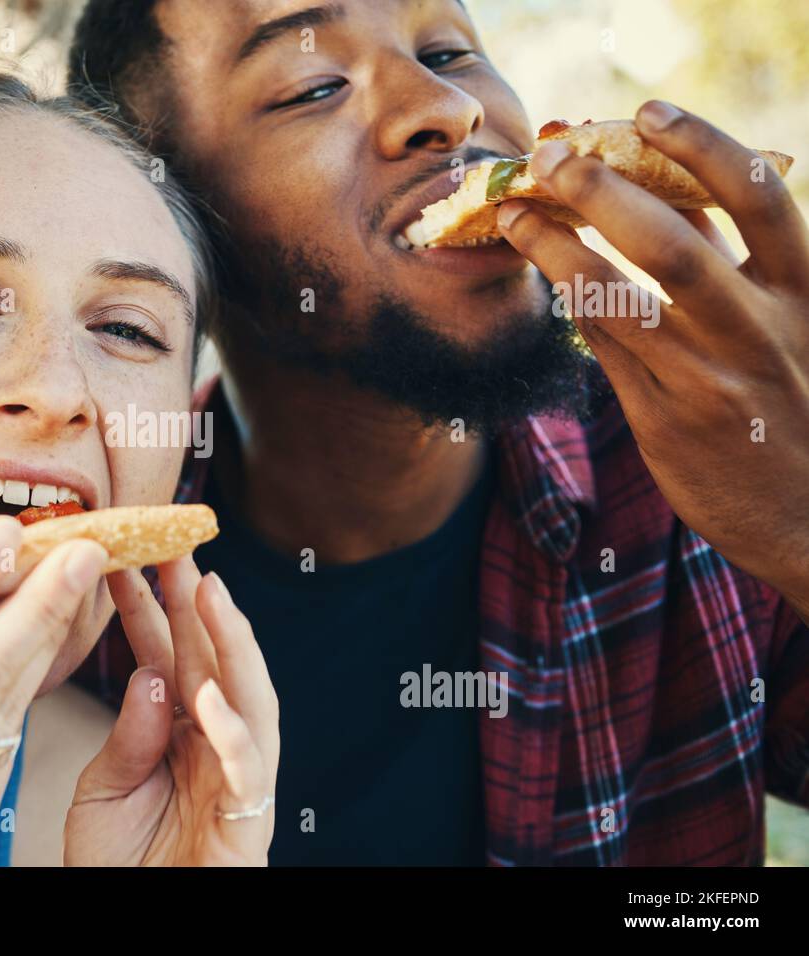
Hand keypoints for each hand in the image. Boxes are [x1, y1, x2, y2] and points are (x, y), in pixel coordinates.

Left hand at [64, 558, 278, 865]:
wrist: (132, 923)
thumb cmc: (119, 864)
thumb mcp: (104, 790)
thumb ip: (128, 736)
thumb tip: (152, 677)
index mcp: (177, 729)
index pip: (164, 653)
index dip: (147, 604)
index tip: (121, 554)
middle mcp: (212, 743)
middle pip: (210, 659)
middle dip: (194, 600)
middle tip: (173, 544)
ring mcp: (235, 778)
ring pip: (248, 698)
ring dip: (231, 644)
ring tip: (208, 593)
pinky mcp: (248, 820)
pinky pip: (249, 771)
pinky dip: (233, 734)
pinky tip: (210, 698)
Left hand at [498, 101, 808, 611]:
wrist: (808, 517)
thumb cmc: (791, 399)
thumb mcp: (787, 320)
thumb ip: (736, 259)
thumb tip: (667, 182)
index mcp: (804, 291)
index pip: (758, 198)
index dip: (700, 145)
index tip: (645, 110)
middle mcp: (760, 332)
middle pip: (675, 244)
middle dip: (606, 190)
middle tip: (553, 153)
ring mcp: (707, 380)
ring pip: (619, 298)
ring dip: (558, 247)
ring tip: (514, 211)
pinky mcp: (664, 422)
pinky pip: (602, 348)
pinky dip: (568, 299)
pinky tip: (537, 269)